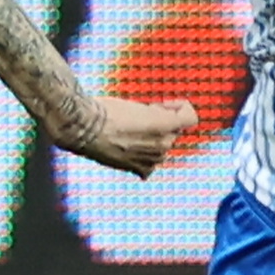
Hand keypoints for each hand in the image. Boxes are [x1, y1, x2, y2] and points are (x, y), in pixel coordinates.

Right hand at [55, 95, 197, 176]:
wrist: (84, 129)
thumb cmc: (107, 112)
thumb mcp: (138, 106)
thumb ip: (159, 113)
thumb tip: (166, 116)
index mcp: (166, 126)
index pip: (190, 117)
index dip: (179, 107)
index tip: (165, 105)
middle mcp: (162, 145)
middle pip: (173, 132)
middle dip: (163, 124)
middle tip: (140, 116)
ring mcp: (151, 160)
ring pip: (162, 148)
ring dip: (153, 140)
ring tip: (131, 131)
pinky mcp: (137, 169)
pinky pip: (149, 166)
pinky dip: (144, 159)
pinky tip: (131, 150)